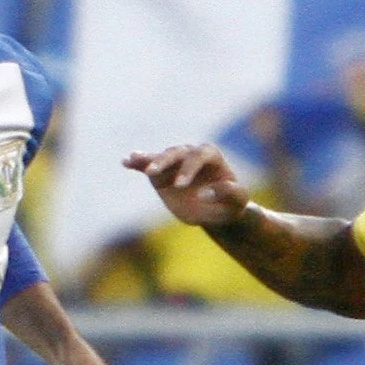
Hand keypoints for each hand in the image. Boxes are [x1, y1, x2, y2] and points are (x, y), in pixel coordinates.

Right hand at [123, 144, 250, 229]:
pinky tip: (126, 162)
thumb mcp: (238, 201)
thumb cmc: (230, 204)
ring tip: (133, 159)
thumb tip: (205, 193)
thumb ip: (229, 193)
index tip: (180, 186)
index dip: (189, 169)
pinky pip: (148, 164)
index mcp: (210, 155)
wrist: (217, 211)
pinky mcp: (161, 173)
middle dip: (164, 161)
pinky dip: (138, 162)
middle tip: (152, 173)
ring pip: (161, 157)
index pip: (198, 156)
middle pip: (176, 152)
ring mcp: (175, 163)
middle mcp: (191, 154)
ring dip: (148, 160)